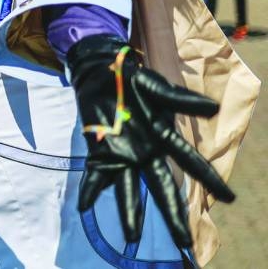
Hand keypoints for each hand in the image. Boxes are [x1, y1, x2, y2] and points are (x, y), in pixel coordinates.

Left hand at [68, 36, 234, 247]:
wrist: (100, 71)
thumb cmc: (133, 82)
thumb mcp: (158, 89)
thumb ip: (182, 100)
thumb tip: (214, 109)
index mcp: (163, 138)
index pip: (190, 162)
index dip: (209, 180)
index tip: (228, 199)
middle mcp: (145, 152)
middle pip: (161, 187)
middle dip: (173, 214)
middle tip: (183, 242)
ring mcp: (122, 154)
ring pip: (129, 188)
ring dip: (130, 211)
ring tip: (131, 236)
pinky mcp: (100, 151)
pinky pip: (95, 174)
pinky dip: (90, 190)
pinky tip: (85, 206)